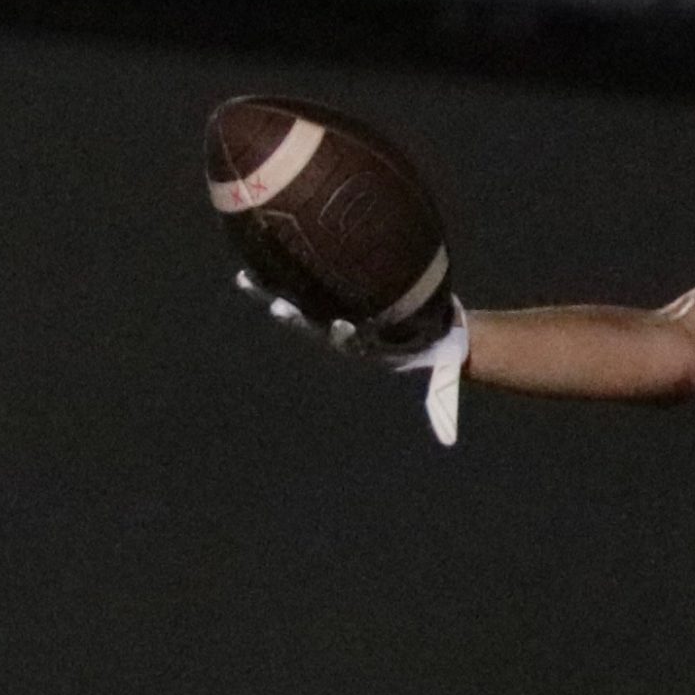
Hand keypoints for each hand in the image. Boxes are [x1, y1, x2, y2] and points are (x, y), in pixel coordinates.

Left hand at [235, 270, 467, 446]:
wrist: (420, 334)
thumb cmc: (432, 353)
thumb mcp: (440, 377)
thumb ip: (440, 400)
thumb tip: (448, 439)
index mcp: (368, 347)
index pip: (353, 343)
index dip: (344, 335)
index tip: (342, 326)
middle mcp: (343, 333)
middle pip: (314, 324)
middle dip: (297, 317)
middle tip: (278, 308)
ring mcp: (332, 313)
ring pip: (298, 303)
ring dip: (272, 292)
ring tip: (245, 280)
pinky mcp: (329, 295)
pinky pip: (303, 281)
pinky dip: (281, 272)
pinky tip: (255, 255)